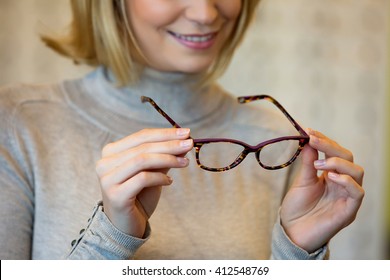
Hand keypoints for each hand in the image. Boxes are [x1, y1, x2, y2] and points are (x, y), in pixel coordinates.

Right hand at [95, 128, 192, 237]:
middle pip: (143, 147)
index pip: (141, 136)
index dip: (165, 133)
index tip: (186, 133)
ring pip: (142, 160)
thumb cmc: (139, 197)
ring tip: (184, 163)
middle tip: (189, 144)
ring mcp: (107, 179)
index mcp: (111, 152)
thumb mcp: (153, 172)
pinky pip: (142, 179)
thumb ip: (164, 157)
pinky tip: (169, 182)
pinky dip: (159, 178)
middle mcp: (105, 163)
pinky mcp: (115, 195)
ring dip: (167, 159)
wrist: (126, 226)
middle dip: (169, 144)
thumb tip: (183, 141)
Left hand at [280, 129, 363, 252]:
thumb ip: (308, 162)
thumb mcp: (301, 181)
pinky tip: (330, 176)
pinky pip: (358, 192)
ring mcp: (347, 196)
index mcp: (331, 175)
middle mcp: (342, 184)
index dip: (324, 140)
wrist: (292, 232)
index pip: (336, 152)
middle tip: (313, 140)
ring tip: (319, 164)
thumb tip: (309, 139)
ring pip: (357, 172)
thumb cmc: (296, 208)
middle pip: (348, 158)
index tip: (309, 130)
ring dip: (338, 162)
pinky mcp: (349, 210)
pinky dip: (346, 181)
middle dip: (331, 146)